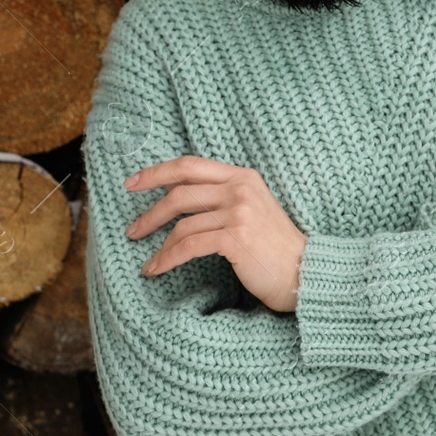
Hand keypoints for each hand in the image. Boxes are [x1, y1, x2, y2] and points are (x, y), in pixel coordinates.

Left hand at [124, 156, 307, 313]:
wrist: (303, 270)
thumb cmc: (274, 244)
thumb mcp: (250, 209)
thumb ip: (221, 196)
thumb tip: (175, 194)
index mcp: (243, 176)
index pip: (190, 165)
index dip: (157, 172)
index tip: (132, 183)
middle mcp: (241, 188)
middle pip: (180, 193)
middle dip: (150, 213)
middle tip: (133, 230)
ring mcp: (239, 212)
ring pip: (182, 224)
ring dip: (159, 245)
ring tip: (150, 261)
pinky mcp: (235, 237)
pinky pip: (188, 246)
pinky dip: (167, 259)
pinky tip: (156, 269)